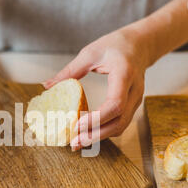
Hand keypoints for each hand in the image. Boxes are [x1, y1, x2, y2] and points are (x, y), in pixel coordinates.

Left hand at [43, 27, 150, 150]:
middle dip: (96, 134)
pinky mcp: (132, 106)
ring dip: (100, 137)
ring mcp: (136, 100)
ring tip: (78, 142)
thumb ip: (70, 70)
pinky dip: (105, 132)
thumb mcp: (91, 53)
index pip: (115, 103)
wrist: (141, 45)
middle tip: (75, 142)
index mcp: (124, 74)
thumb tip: (47, 86)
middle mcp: (134, 90)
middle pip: (119, 121)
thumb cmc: (116, 45)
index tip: (77, 125)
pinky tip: (89, 134)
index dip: (97, 118)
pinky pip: (120, 123)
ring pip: (121, 126)